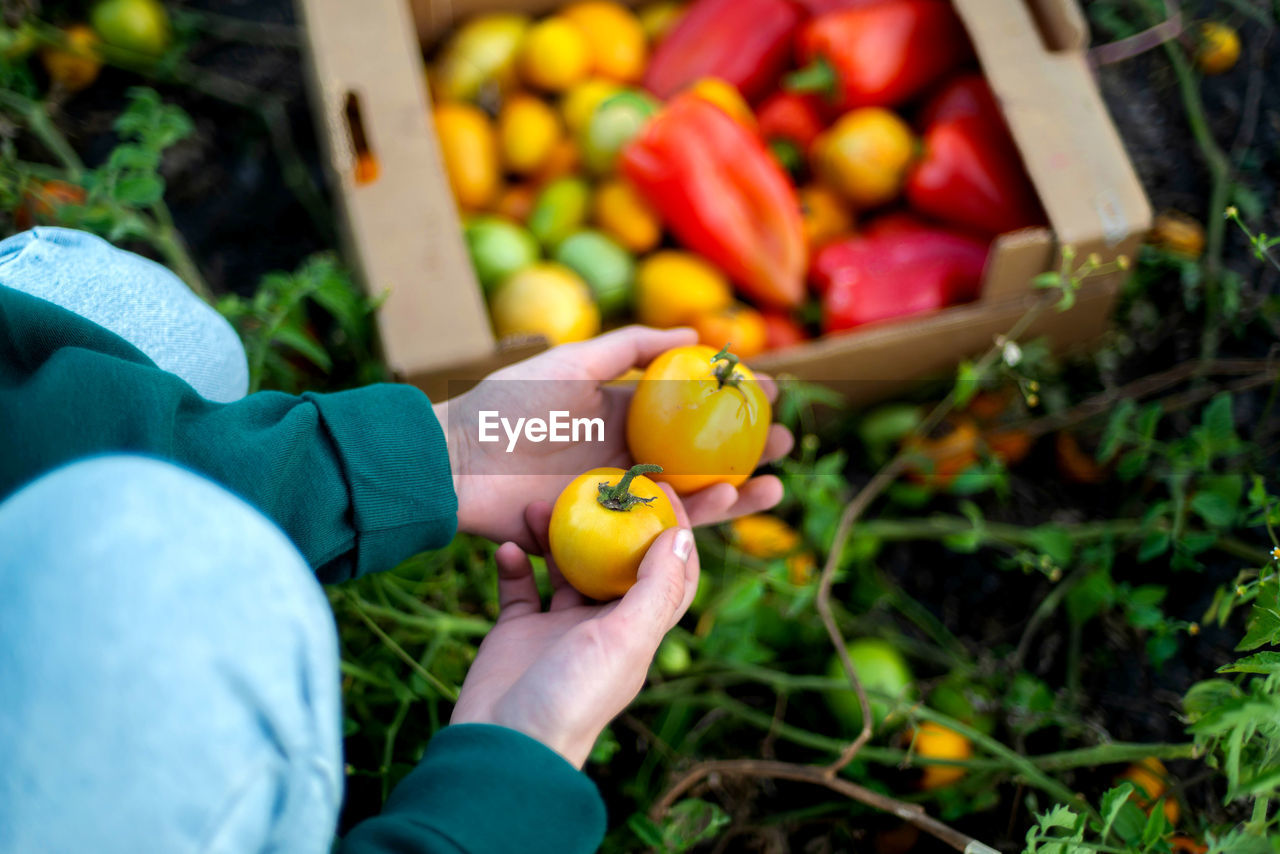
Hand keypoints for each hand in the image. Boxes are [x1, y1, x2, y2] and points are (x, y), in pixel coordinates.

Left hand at [435, 326, 793, 551]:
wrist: (460, 464)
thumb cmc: (509, 406)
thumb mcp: (573, 362)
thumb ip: (630, 347)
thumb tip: (694, 335)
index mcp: (619, 413)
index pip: (687, 408)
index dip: (729, 401)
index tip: (769, 391)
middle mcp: (627, 456)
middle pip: (699, 457)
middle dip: (745, 451)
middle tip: (786, 442)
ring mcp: (619, 496)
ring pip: (689, 497)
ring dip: (736, 491)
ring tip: (775, 482)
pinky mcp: (606, 531)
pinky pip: (659, 526)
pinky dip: (699, 516)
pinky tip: (731, 501)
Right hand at [449, 488, 697, 767]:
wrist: (503, 744)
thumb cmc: (572, 696)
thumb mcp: (624, 640)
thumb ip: (653, 590)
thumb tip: (681, 537)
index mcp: (637, 630)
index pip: (668, 574)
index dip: (672, 532)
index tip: (658, 488)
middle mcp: (601, 626)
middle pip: (611, 561)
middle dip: (604, 522)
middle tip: (591, 483)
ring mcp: (557, 628)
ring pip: (562, 566)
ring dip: (552, 535)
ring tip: (536, 506)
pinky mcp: (517, 631)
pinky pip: (518, 585)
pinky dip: (513, 561)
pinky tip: (507, 545)